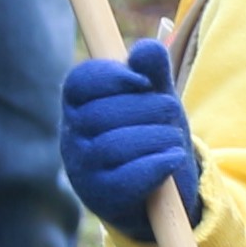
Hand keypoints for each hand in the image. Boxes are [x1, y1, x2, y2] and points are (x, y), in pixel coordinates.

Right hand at [58, 39, 201, 241]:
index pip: (79, 82)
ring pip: (115, 145)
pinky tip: (173, 159)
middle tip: (170, 111)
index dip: (111, 76)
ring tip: (173, 139)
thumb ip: (153, 73)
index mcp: (79, 106)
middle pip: (101, 113)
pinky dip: (158, 165)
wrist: (162, 193)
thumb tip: (147, 48)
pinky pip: (127, 177)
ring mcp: (82, 169)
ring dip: (157, 137)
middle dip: (147, 108)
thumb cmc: (152, 136)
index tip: (144, 81)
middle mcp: (72, 137)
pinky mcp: (102, 197)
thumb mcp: (156, 99)